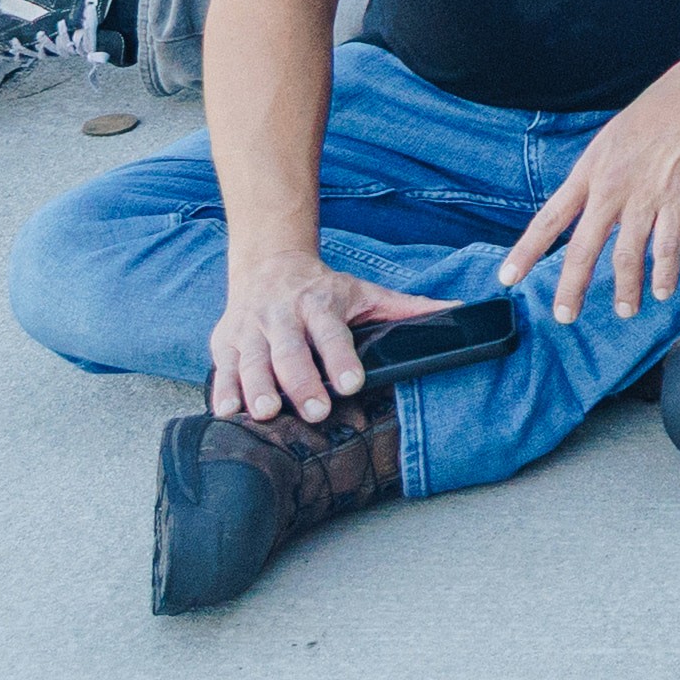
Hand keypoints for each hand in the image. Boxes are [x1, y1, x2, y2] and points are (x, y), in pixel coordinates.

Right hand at [206, 255, 455, 425]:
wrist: (270, 265)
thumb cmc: (325, 289)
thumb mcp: (365, 292)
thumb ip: (407, 308)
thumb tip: (457, 312)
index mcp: (320, 304)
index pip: (333, 333)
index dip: (341, 358)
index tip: (353, 383)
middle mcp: (283, 316)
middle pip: (290, 352)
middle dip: (302, 383)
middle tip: (315, 411)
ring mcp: (251, 329)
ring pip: (253, 361)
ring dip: (258, 388)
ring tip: (266, 413)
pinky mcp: (225, 341)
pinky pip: (222, 368)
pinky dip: (223, 390)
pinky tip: (227, 410)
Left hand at [498, 60, 679, 325]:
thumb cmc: (656, 115)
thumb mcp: (610, 141)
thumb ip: (597, 177)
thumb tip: (588, 209)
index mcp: (590, 172)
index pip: (550, 219)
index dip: (527, 251)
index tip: (508, 278)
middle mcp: (611, 188)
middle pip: (583, 247)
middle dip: (572, 286)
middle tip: (565, 316)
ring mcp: (645, 195)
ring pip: (627, 254)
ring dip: (625, 288)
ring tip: (625, 310)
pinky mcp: (678, 199)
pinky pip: (668, 245)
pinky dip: (664, 271)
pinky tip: (663, 289)